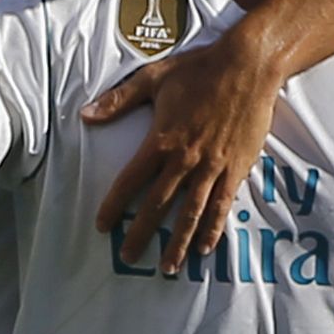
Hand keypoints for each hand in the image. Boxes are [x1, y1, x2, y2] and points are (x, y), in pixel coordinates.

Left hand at [84, 30, 281, 274]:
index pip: (131, 181)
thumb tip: (85, 115)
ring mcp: (212, 167)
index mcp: (161, 140)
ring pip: (191, 213)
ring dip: (178, 242)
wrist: (247, 66)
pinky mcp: (235, 168)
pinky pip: (222, 205)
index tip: (101, 225)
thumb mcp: (153, 78)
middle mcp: (185, 159)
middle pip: (158, 205)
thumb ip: (118, 100)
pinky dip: (213, 228)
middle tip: (128, 257)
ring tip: (168, 267)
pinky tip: (204, 247)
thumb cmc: (198, 69)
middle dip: (141, 234)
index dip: (114, 205)